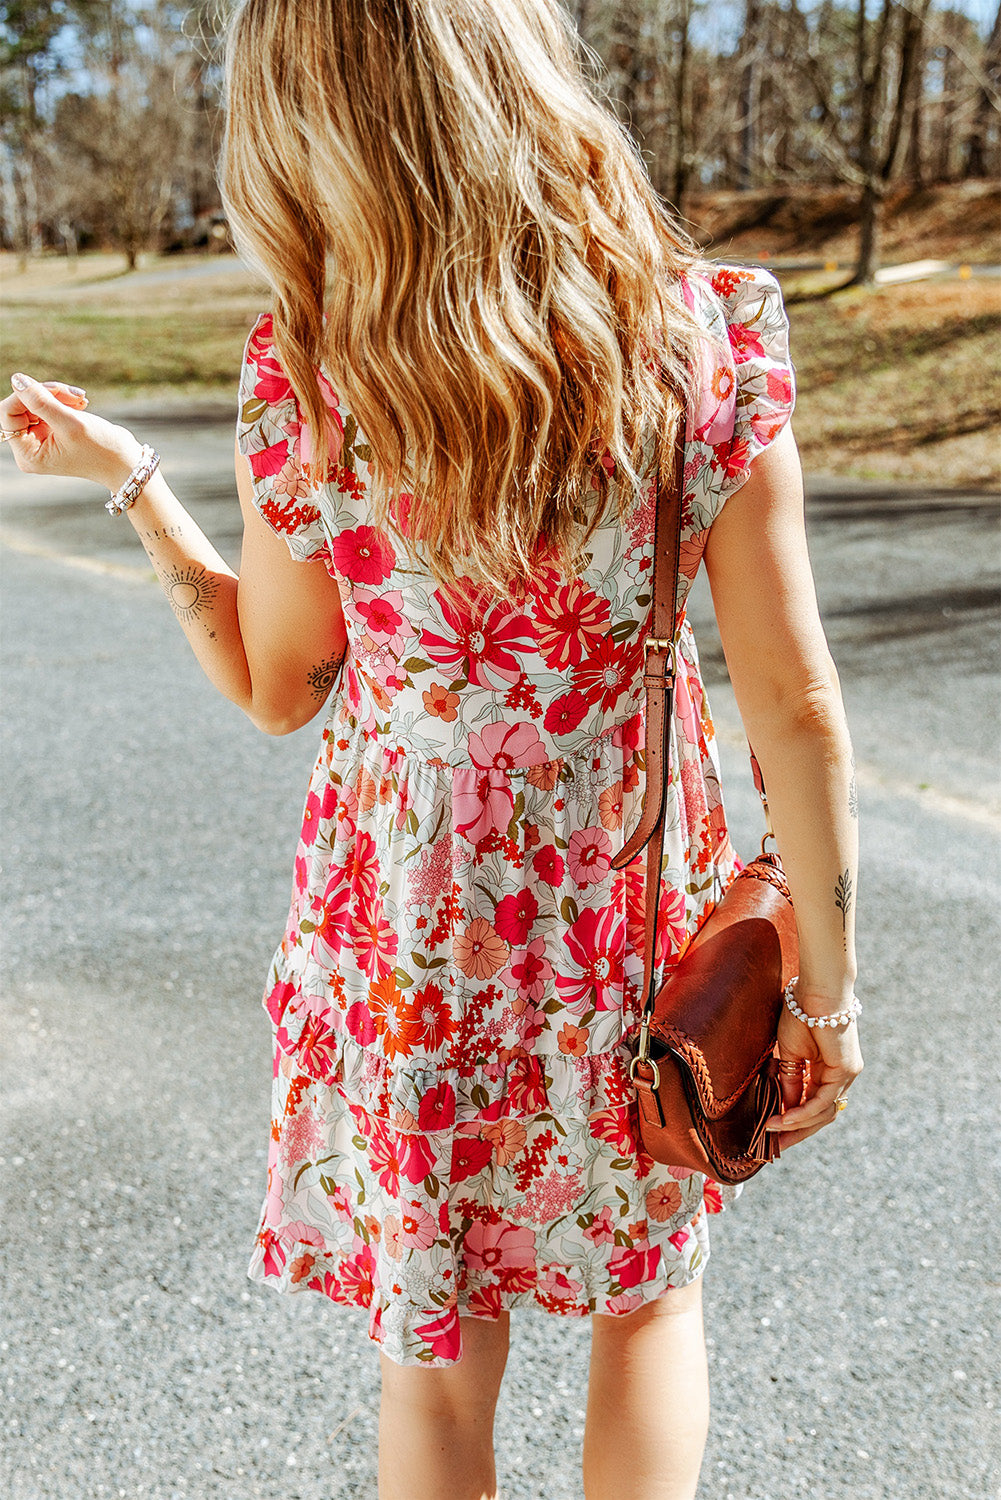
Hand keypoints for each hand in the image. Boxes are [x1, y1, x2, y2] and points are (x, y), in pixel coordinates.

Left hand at [1, 373, 143, 491]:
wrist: (125, 462)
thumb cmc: (100, 450)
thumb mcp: (70, 423)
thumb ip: (40, 401)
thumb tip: (16, 379)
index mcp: (28, 454)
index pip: (8, 413)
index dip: (25, 396)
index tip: (53, 390)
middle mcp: (29, 448)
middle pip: (21, 406)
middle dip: (45, 395)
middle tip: (73, 393)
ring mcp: (39, 439)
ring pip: (34, 403)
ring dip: (57, 396)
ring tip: (80, 399)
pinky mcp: (51, 431)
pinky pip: (47, 406)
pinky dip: (62, 400)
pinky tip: (80, 403)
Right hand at [764, 982, 863, 1149]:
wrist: (818, 990)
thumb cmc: (802, 1012)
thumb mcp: (789, 1054)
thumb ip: (788, 1081)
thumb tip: (783, 1107)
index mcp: (826, 1070)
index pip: (811, 1104)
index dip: (791, 1120)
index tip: (770, 1133)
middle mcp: (840, 1076)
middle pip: (820, 1115)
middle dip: (796, 1132)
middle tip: (773, 1148)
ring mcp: (846, 1074)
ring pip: (823, 1112)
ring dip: (797, 1125)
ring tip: (773, 1132)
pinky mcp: (846, 1070)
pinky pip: (824, 1100)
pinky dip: (804, 1112)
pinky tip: (785, 1118)